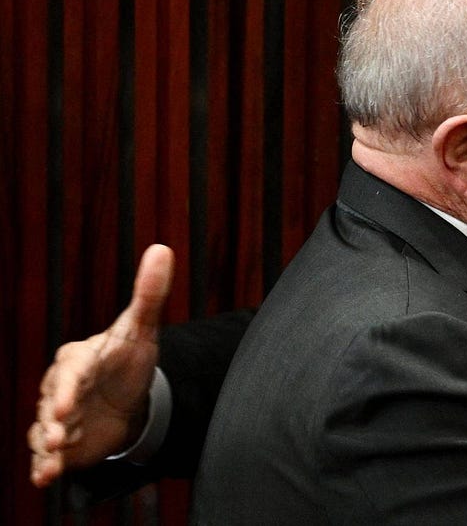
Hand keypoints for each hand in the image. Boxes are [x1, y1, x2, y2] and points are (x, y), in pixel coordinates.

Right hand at [29, 243, 173, 486]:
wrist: (128, 393)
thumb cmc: (128, 357)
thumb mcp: (142, 327)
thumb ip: (150, 293)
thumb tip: (162, 248)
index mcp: (78, 358)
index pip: (71, 371)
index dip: (69, 388)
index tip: (68, 405)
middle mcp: (61, 388)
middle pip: (52, 404)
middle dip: (54, 420)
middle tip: (60, 433)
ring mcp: (59, 417)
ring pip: (44, 431)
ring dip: (48, 446)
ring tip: (54, 459)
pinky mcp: (63, 442)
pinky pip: (47, 454)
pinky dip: (45, 465)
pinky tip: (46, 477)